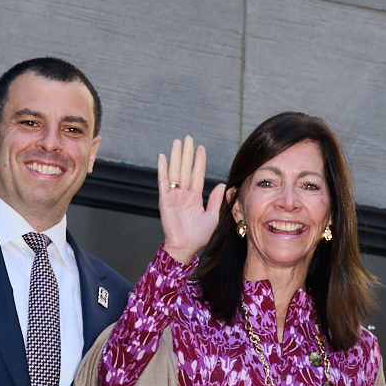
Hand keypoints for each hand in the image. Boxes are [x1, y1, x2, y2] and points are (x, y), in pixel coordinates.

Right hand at [155, 138, 224, 264]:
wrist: (185, 247)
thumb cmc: (199, 236)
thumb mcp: (213, 216)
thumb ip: (216, 200)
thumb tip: (222, 185)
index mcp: (195, 197)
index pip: (197, 174)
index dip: (199, 161)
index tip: (201, 147)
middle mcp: (184, 194)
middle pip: (186, 168)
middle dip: (187, 153)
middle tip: (188, 138)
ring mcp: (174, 196)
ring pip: (175, 171)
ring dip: (176, 156)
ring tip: (177, 142)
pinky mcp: (164, 200)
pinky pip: (163, 182)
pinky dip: (163, 169)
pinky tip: (163, 157)